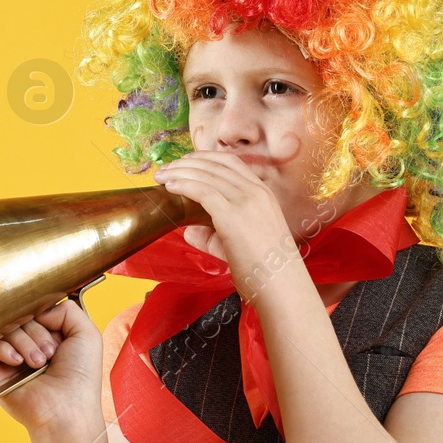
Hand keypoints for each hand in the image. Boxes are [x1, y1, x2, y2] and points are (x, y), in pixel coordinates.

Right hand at [0, 297, 102, 437]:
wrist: (66, 410)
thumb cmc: (81, 378)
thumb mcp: (87, 334)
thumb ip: (67, 309)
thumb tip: (38, 308)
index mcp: (49, 336)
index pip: (35, 309)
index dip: (43, 315)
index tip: (56, 333)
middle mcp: (29, 344)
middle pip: (20, 316)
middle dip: (37, 332)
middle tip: (50, 354)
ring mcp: (11, 358)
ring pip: (5, 328)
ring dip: (25, 342)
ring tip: (39, 363)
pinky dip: (5, 349)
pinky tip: (19, 362)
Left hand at [151, 151, 297, 300]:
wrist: (281, 284)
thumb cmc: (263, 268)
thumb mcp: (240, 242)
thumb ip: (213, 234)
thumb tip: (189, 230)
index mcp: (263, 193)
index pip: (231, 162)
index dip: (204, 158)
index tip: (184, 161)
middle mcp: (256, 192)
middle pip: (215, 165)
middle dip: (185, 163)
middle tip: (164, 168)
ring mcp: (247, 201)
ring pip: (206, 175)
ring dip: (179, 172)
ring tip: (160, 177)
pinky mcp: (234, 215)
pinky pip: (203, 191)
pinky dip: (184, 185)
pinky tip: (170, 187)